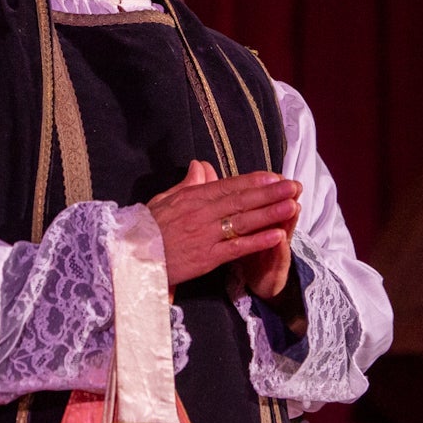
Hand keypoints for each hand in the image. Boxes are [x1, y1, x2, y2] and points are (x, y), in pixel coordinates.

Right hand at [146, 160, 300, 292]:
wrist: (127, 257)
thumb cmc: (144, 228)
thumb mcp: (164, 200)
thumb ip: (186, 184)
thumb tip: (199, 165)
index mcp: (192, 198)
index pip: (228, 185)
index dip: (254, 180)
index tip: (275, 175)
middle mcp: (201, 213)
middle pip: (241, 200)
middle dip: (270, 193)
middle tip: (295, 186)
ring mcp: (205, 235)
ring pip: (243, 221)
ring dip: (270, 213)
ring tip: (293, 205)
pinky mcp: (205, 258)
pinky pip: (236, 248)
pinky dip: (257, 241)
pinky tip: (277, 236)